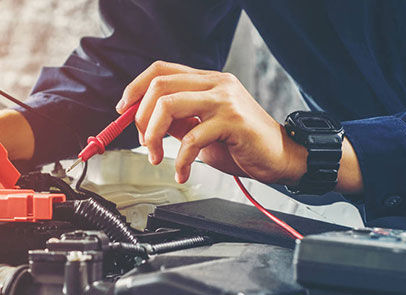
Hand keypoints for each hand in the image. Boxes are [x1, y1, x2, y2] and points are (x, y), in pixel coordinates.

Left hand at [117, 61, 307, 184]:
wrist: (282, 158)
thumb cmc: (243, 145)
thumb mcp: (203, 130)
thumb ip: (178, 122)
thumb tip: (145, 123)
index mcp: (207, 81)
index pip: (161, 69)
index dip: (135, 87)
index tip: (122, 110)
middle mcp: (216, 84)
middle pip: (160, 85)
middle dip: (140, 116)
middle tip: (142, 142)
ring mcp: (225, 100)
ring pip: (169, 105)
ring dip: (152, 136)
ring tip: (155, 157)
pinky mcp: (232, 121)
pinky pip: (191, 138)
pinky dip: (179, 160)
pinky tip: (182, 172)